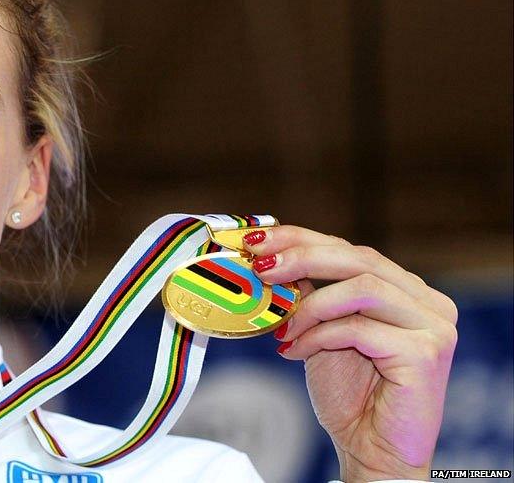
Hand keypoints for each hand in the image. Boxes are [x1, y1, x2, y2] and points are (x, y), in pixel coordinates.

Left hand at [241, 225, 457, 482]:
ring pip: (362, 287)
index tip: (256, 238)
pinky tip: (294, 351)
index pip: (350, 249)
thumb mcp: (321, 332)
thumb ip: (310, 295)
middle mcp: (428, 301)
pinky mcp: (425, 352)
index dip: (301, 238)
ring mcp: (433, 325)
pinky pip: (359, 328)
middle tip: (261, 267)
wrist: (372, 451)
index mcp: (406, 290)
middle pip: (359, 258)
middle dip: (302, 256)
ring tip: (282, 328)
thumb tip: (271, 257)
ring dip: (310, 305)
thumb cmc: (350, 395)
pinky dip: (318, 335)